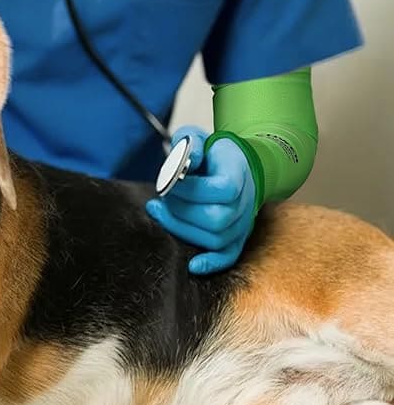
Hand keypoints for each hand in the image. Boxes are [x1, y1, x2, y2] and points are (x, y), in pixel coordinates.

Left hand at [146, 125, 258, 274]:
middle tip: (160, 198)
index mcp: (238, 174)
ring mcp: (242, 223)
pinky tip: (193, 266)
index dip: (190, 189)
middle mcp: (245, 202)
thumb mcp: (197, 137)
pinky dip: (212, 264)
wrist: (237, 166)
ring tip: (160, 211)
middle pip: (214, 218)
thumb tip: (181, 162)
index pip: (220, 189)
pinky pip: (229, 256)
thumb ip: (189, 144)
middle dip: (180, 210)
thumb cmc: (212, 153)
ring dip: (181, 228)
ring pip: (214, 238)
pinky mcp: (236, 237)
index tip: (169, 182)